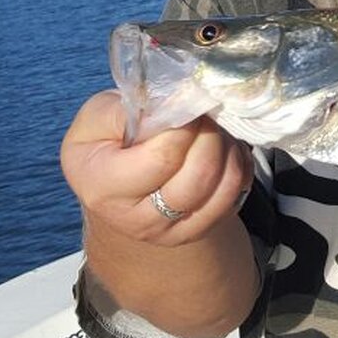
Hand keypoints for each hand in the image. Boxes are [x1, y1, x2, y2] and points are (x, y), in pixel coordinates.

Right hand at [61, 90, 253, 248]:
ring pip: (223, 188)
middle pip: (198, 177)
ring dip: (226, 149)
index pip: (162, 159)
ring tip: (212, 130)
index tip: (184, 105)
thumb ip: (125, 110)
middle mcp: (134, 220)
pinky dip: (237, 166)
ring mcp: (169, 232)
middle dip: (209, 135)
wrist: (115, 180)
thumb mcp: (100, 115)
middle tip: (202, 115)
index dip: (183, 127)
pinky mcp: (197, 232)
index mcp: (102, 187)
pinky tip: (221, 150)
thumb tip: (167, 108)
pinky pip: (235, 197)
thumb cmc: (107, 139)